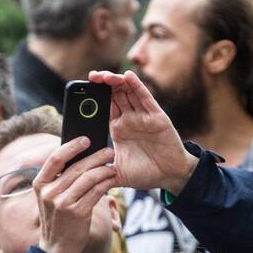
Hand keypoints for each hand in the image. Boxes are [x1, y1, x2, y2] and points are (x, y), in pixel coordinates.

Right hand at [34, 139, 116, 252]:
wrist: (57, 248)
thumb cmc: (58, 219)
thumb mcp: (50, 198)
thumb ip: (59, 179)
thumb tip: (81, 157)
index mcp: (40, 185)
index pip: (55, 159)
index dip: (71, 147)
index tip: (86, 139)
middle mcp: (49, 193)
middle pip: (76, 167)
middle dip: (95, 157)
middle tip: (109, 151)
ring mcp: (62, 203)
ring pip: (88, 178)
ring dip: (104, 170)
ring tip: (113, 167)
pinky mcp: (77, 213)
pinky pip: (96, 192)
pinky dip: (106, 184)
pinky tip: (111, 181)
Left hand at [88, 70, 198, 195]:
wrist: (170, 177)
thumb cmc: (146, 174)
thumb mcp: (118, 173)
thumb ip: (102, 173)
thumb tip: (82, 176)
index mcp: (119, 129)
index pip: (105, 106)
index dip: (96, 96)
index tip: (84, 89)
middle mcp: (131, 119)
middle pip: (116, 94)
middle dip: (104, 84)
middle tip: (92, 77)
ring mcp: (144, 116)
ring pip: (129, 92)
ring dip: (117, 82)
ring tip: (105, 75)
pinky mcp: (157, 117)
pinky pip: (145, 98)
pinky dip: (137, 86)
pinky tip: (128, 76)